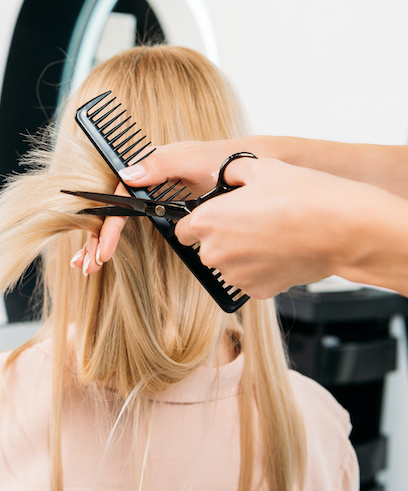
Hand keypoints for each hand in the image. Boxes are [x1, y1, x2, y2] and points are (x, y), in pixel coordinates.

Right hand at [71, 140, 244, 274]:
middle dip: (94, 240)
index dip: (108, 226)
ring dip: (97, 243)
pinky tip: (101, 255)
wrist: (247, 167)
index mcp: (146, 166)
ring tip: (88, 266)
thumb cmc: (222, 162)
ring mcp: (149, 195)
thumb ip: (162, 165)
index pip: (117, 199)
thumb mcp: (194, 160)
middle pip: (109, 211)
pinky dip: (112, 240)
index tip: (104, 251)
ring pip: (115, 220)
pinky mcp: (158, 208)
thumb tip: (127, 175)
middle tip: (89, 266)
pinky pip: (129, 224)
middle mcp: (142, 181)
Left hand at [173, 157, 346, 297]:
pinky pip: (252, 279)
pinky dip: (262, 269)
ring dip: (242, 254)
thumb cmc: (302, 196)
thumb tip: (227, 175)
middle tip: (251, 222)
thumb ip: (233, 173)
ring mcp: (236, 275)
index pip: (182, 230)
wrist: (340, 228)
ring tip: (271, 235)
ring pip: (230, 265)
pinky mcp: (258, 290)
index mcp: (207, 222)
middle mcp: (215, 253)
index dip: (197, 222)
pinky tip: (281, 251)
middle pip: (206, 248)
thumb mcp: (261, 167)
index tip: (212, 217)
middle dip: (223, 237)